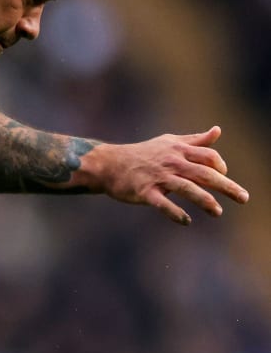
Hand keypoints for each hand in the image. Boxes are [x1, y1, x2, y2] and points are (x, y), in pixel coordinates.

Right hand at [94, 126, 248, 224]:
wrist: (109, 164)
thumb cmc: (142, 154)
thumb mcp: (169, 142)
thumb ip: (195, 140)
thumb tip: (218, 131)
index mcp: (178, 150)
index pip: (208, 157)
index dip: (220, 167)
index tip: (223, 177)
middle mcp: (171, 162)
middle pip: (204, 173)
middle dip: (226, 186)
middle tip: (244, 198)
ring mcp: (158, 177)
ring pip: (187, 188)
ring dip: (205, 201)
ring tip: (218, 212)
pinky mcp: (145, 191)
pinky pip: (163, 203)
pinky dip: (175, 212)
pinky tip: (187, 221)